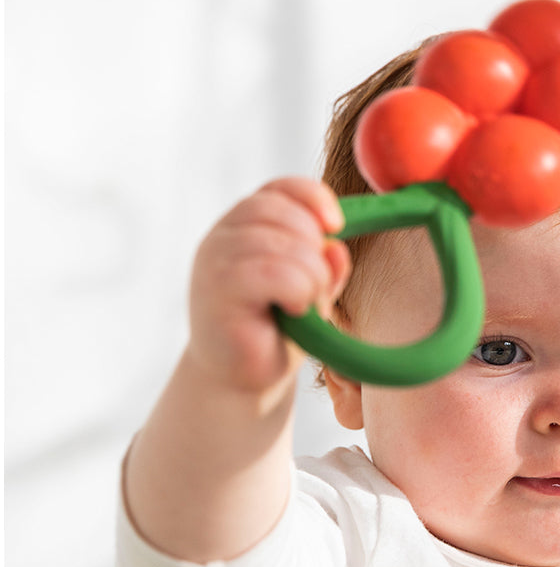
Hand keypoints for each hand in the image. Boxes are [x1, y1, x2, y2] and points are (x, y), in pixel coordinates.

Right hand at [186, 177, 349, 393]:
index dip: (314, 198)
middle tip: (317, 283)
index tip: (338, 225)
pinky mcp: (214, 291)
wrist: (243, 378)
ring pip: (280, 243)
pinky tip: (293, 309)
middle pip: (280, 211)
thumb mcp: (314, 287)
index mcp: (247, 223)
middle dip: (313, 246)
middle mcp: (224, 235)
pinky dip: (297, 290)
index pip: (281, 188)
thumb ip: (327, 264)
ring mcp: (214, 260)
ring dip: (310, 274)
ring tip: (304, 302)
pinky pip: (272, 273)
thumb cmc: (280, 328)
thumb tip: (337, 247)